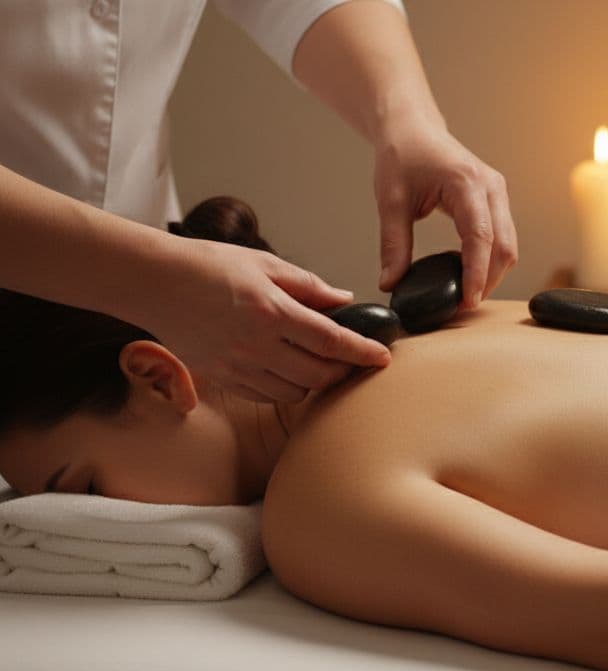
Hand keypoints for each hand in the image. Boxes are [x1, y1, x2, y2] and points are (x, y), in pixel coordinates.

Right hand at [131, 238, 390, 402]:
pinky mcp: (221, 378)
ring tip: (318, 363)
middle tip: (352, 359)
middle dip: (343, 370)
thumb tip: (343, 300)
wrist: (152, 282)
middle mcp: (255, 345)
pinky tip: (287, 370)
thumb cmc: (207, 265)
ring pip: (294, 391)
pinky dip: (284, 388)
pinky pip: (265, 396)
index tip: (382, 357)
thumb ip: (308, 286)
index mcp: (271, 312)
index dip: (362, 352)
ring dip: (314, 381)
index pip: (331, 341)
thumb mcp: (264, 264)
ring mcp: (236, 366)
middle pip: (318, 374)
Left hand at [372, 116, 518, 306]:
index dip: (477, 274)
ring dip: (492, 273)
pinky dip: (490, 260)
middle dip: (488, 280)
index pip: (481, 237)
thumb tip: (390, 283)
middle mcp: (491, 187)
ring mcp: (498, 193)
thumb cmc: (401, 155)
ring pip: (509, 245)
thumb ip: (393, 244)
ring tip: (465, 294)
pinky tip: (470, 274)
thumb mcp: (391, 201)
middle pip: (505, 246)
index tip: (467, 301)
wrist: (412, 128)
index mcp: (466, 183)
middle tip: (462, 306)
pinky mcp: (496, 200)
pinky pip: (503, 237)